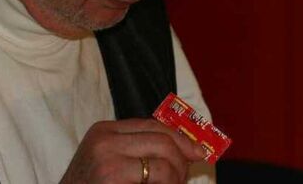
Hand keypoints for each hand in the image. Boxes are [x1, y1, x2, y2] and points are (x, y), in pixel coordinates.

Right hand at [59, 118, 206, 183]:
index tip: (198, 151)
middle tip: (185, 177)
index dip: (181, 138)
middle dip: (182, 158)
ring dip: (177, 176)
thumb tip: (183, 149)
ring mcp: (107, 156)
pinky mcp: (111, 175)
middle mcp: (105, 138)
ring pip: (163, 158)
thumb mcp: (107, 162)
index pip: (153, 125)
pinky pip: (156, 176)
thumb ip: (137, 151)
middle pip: (162, 139)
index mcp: (104, 130)